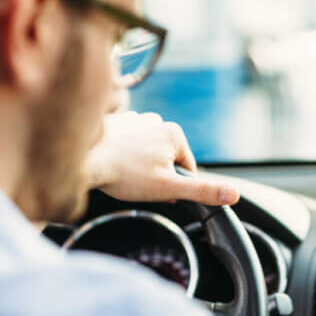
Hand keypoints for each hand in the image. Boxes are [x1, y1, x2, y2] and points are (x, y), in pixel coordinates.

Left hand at [85, 111, 239, 205]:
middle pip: (166, 160)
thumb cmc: (124, 174)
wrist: (83, 160)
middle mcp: (157, 121)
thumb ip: (202, 191)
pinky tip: (114, 165)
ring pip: (148, 154)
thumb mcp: (169, 187)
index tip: (156, 190)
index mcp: (174, 134)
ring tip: (124, 175)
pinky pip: (129, 147)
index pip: (186, 169)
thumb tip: (233, 195)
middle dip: (156, 176)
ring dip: (140, 166)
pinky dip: (124, 157)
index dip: (173, 186)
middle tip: (138, 184)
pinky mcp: (116, 124)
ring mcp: (135, 120)